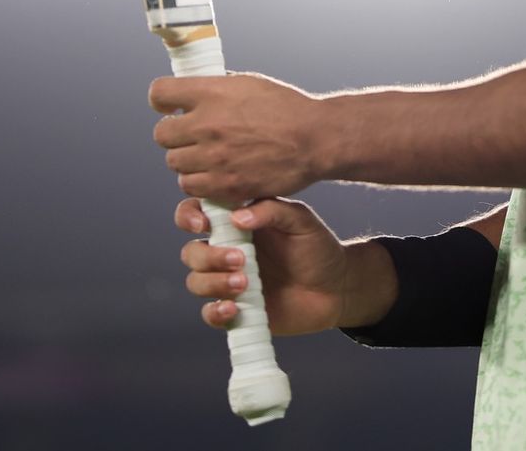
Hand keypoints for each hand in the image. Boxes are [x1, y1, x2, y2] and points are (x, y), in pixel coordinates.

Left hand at [150, 72, 326, 201]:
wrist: (314, 138)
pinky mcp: (225, 185)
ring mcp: (214, 158)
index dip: (162, 100)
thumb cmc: (285, 108)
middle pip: (161, 134)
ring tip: (205, 156)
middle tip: (191, 135)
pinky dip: (199, 181)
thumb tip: (191, 93)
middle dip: (174, 134)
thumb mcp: (247, 83)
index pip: (159, 94)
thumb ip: (214, 88)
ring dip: (186, 160)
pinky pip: (191, 186)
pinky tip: (214, 172)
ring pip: (174, 163)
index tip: (169, 106)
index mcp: (211, 93)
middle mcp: (207, 125)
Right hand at [176, 196, 371, 335]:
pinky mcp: (236, 310)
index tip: (203, 223)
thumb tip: (238, 216)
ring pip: (196, 281)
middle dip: (209, 256)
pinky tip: (233, 308)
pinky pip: (209, 314)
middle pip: (192, 252)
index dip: (189, 216)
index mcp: (235, 224)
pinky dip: (215, 311)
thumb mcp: (300, 221)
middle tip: (241, 259)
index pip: (196, 214)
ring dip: (213, 282)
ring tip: (245, 283)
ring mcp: (228, 282)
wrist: (336, 288)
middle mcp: (225, 252)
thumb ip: (272, 210)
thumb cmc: (317, 248)